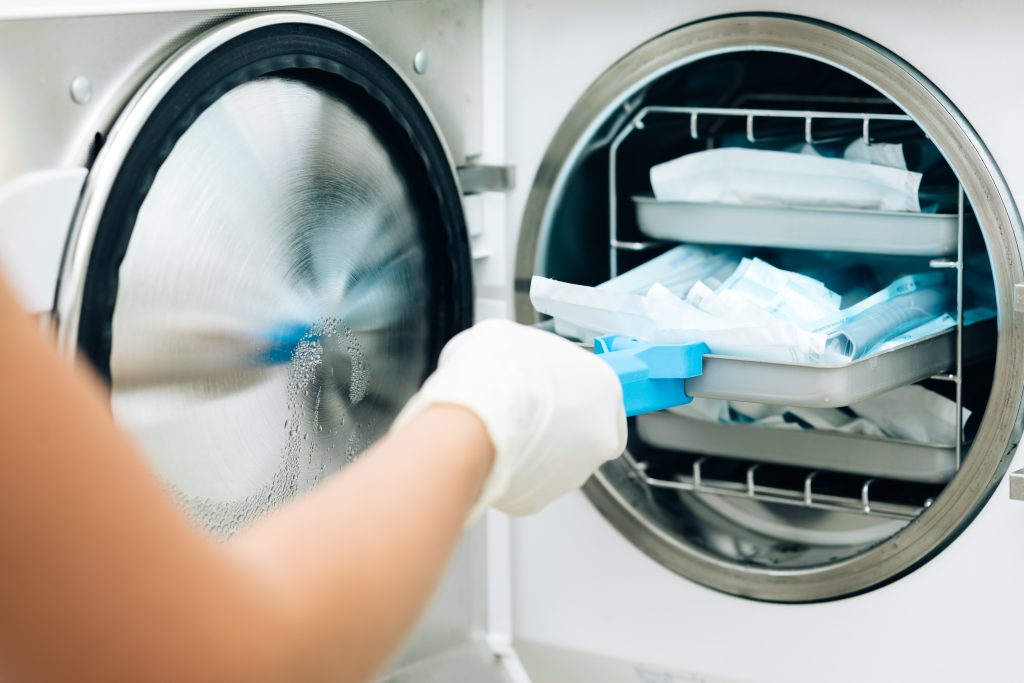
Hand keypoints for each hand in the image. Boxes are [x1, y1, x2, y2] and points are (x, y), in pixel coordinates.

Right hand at [392, 319, 626, 518]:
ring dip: (537, 452)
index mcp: (604, 386)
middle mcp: (600, 434)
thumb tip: (512, 358)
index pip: (606, 397)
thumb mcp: (509, 336)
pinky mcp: (540, 499)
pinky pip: (527, 484)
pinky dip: (511, 473)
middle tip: (527, 413)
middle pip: (586, 434)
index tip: (554, 393)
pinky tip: (491, 452)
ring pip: (558, 463)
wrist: (468, 420)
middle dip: (559, 428)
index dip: (575, 394)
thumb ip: (528, 352)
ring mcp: (573, 472)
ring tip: (501, 431)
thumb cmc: (494, 373)